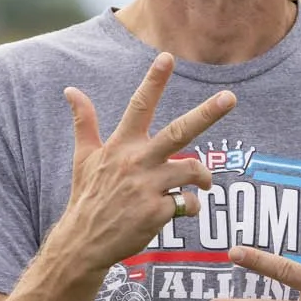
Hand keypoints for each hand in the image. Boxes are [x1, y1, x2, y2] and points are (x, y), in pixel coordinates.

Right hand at [56, 56, 235, 279]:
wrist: (83, 243)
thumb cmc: (87, 196)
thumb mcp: (83, 157)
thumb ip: (84, 122)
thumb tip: (71, 90)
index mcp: (120, 146)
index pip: (139, 106)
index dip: (154, 81)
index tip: (168, 57)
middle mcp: (136, 162)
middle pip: (179, 132)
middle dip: (207, 114)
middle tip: (230, 97)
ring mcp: (148, 188)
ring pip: (193, 170)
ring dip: (203, 177)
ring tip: (203, 183)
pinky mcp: (158, 213)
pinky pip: (189, 203)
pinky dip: (191, 206)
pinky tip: (182, 210)